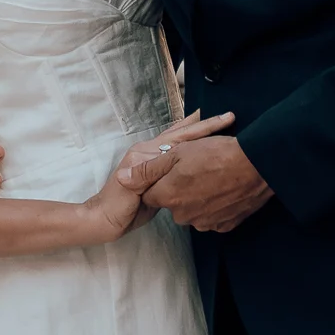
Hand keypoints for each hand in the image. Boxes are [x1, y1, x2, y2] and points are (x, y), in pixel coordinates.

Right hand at [84, 110, 234, 240]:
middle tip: (229, 117)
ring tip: (222, 126)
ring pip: (175, 142)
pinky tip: (198, 149)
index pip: (177, 137)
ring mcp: (140, 156)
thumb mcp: (156, 191)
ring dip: (199, 134)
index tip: (221, 119)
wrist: (105, 218)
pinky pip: (163, 158)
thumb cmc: (131, 207)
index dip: (197, 127)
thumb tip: (192, 179)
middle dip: (205, 125)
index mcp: (150, 154)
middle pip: (180, 134)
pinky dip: (183, 153)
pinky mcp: (136, 167)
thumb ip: (170, 180)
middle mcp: (145, 149)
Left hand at [119, 130, 271, 233]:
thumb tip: (122, 178)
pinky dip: (216, 206)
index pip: (150, 193)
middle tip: (196, 169)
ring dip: (198, 198)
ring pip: (193, 211)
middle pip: (173, 204)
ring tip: (214, 177)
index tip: (174, 167)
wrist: (258, 165)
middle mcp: (183, 215)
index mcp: (168, 196)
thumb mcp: (176, 153)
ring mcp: (205, 223)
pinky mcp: (225, 226)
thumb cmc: (216, 154)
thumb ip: (147, 169)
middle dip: (179, 189)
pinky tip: (225, 189)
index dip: (159, 179)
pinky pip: (213, 217)